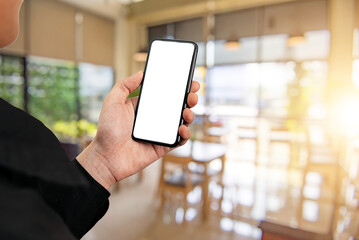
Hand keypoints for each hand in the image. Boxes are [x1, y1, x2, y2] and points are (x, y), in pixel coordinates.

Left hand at [77, 72, 199, 188]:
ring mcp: (160, 133)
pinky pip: (179, 140)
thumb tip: (141, 73)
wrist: (106, 156)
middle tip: (191, 96)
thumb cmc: (107, 130)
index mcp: (145, 107)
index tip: (189, 81)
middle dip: (189, 99)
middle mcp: (155, 119)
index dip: (179, 87)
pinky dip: (185, 134)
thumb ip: (125, 85)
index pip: (166, 94)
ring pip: (181, 122)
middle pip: (177, 106)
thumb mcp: (113, 101)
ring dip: (189, 115)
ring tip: (186, 112)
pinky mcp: (163, 147)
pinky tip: (181, 129)